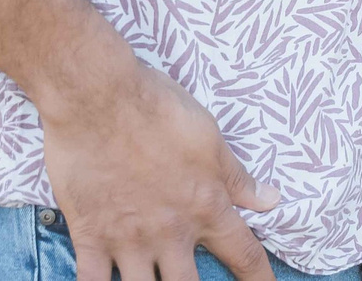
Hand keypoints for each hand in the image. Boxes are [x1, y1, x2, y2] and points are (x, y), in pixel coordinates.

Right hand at [40, 58, 280, 280]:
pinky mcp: (90, 237)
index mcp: (206, 206)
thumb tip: (270, 201)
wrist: (100, 99)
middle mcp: (171, 232)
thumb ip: (237, 179)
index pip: (244, 254)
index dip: (259, 279)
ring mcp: (129, 239)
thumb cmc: (158, 109)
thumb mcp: (210, 139)